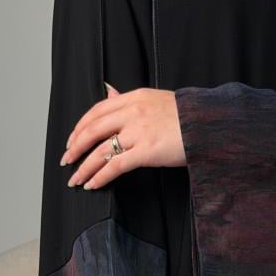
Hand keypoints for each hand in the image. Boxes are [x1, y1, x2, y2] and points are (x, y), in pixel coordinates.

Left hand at [60, 82, 186, 189]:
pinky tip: (93, 184)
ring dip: (84, 167)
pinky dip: (101, 176)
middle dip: (75, 147)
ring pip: (101, 151)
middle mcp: (133, 112)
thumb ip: (130, 99)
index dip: (80, 127)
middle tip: (66, 161)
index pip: (97, 110)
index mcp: (134, 98)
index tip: (72, 140)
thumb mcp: (156, 99)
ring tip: (75, 180)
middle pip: (93, 130)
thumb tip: (108, 90)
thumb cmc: (187, 116)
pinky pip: (115, 166)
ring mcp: (139, 132)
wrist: (210, 125)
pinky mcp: (146, 151)